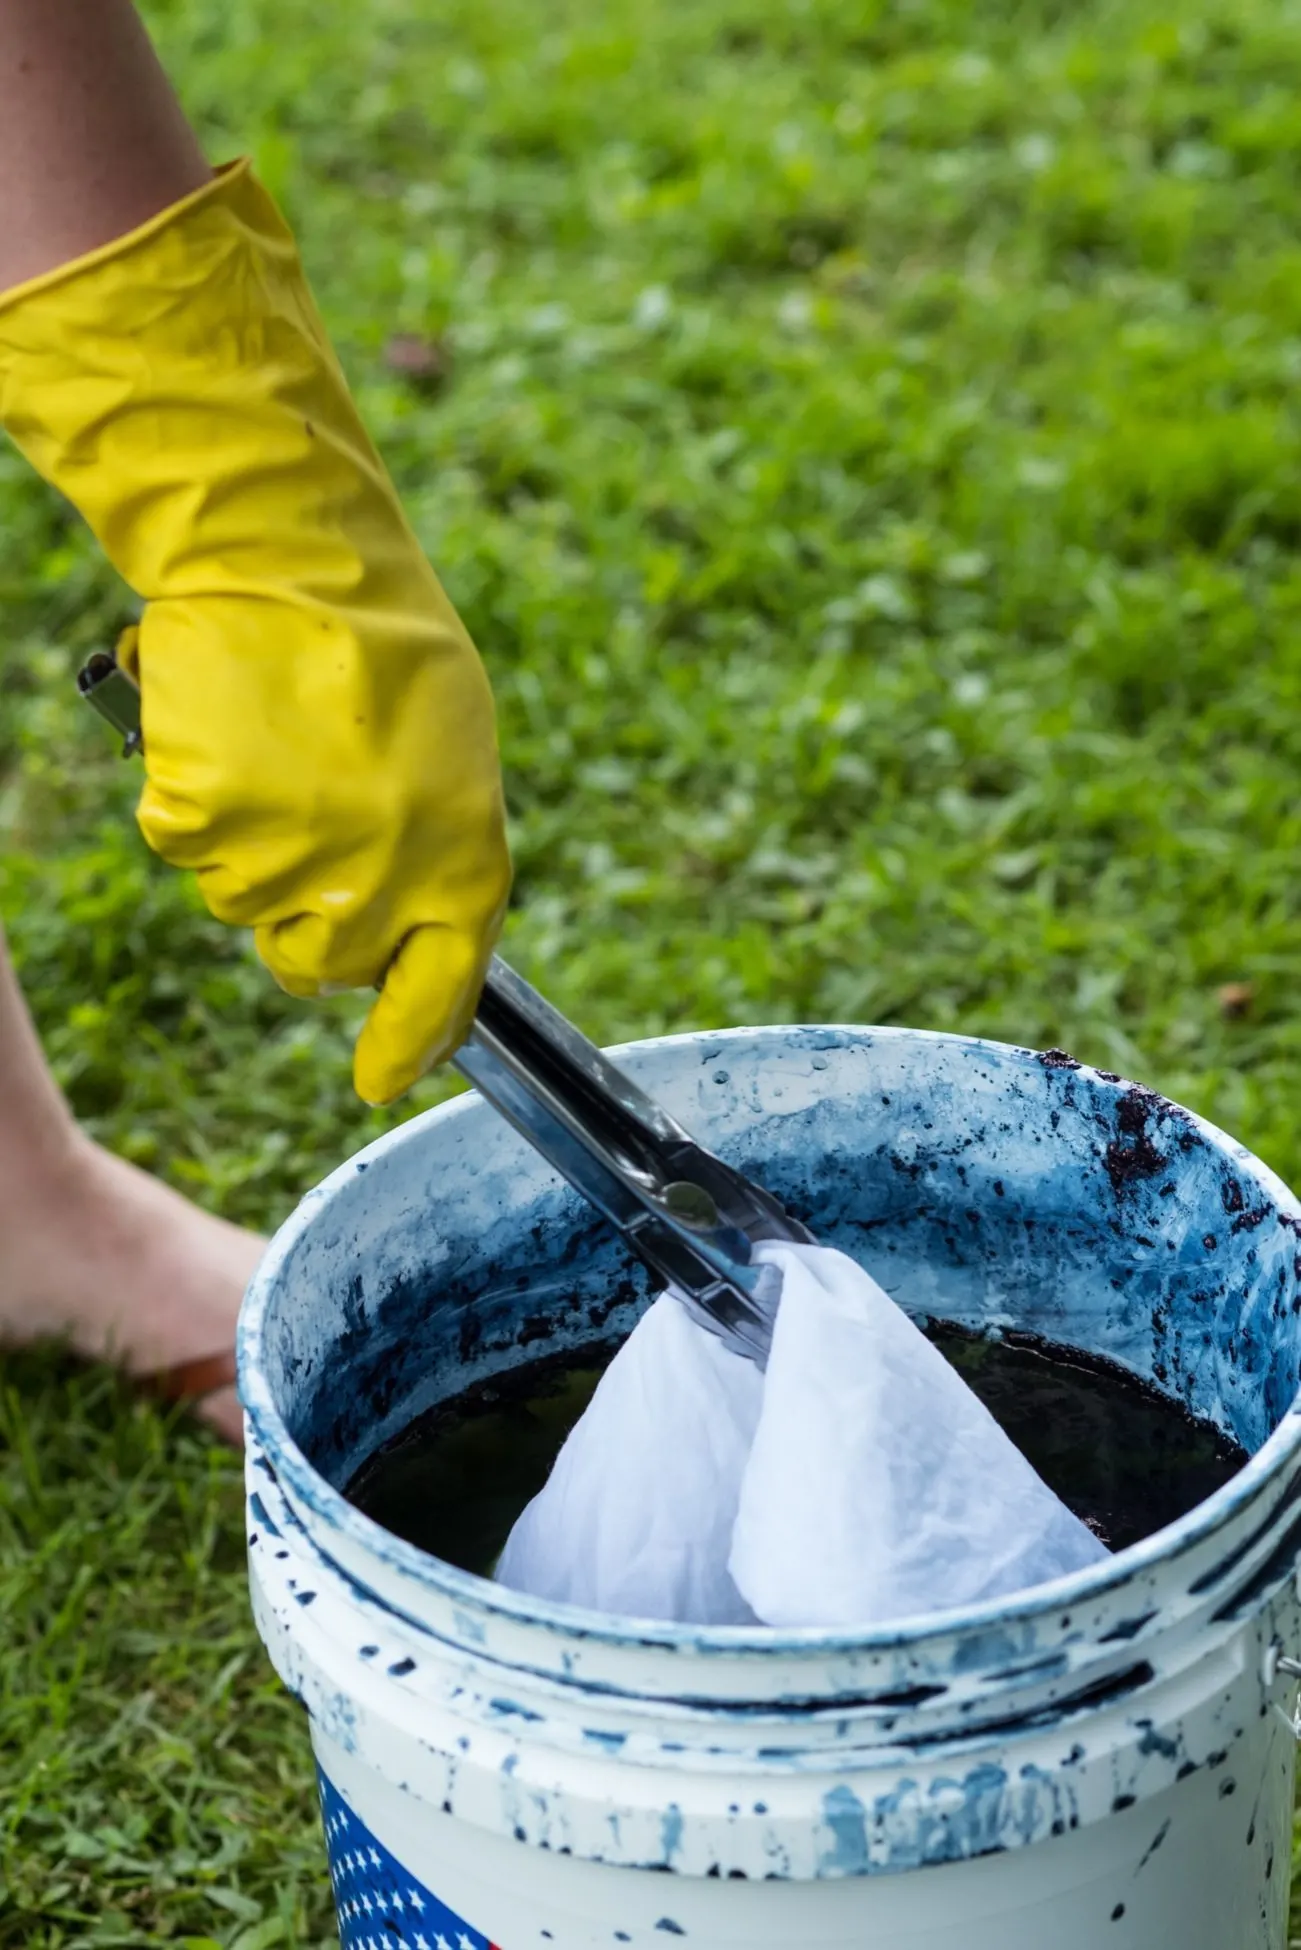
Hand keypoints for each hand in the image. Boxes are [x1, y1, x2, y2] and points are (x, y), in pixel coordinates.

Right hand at [0, 161, 510, 1102]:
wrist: (287, 557)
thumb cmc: (384, 648)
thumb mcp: (456, 758)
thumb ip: (441, 855)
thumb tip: (409, 929)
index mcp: (461, 861)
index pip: (440, 990)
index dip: (409, 1041)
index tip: (377, 1077)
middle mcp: (376, 880)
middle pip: (322, 962)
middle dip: (314, 919)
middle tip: (313, 824)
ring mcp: (283, 859)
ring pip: (248, 904)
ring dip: (256, 849)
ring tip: (279, 749)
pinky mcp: (201, 823)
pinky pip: (191, 847)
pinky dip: (199, 803)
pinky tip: (230, 738)